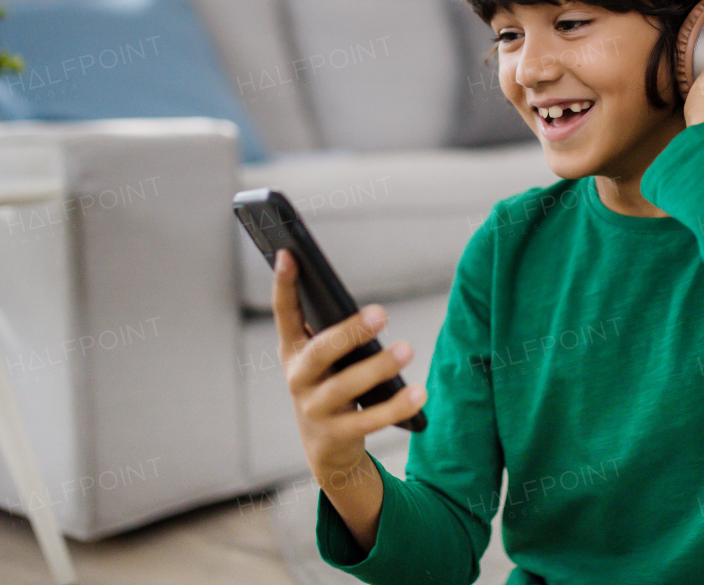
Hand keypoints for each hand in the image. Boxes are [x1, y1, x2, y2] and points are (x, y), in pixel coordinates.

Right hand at [271, 249, 427, 484]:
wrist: (327, 449)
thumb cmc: (331, 386)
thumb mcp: (325, 360)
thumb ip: (334, 333)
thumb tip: (369, 310)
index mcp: (292, 351)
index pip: (285, 313)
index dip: (284, 284)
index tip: (289, 253)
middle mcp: (297, 379)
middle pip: (320, 352)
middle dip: (349, 331)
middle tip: (382, 312)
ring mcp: (314, 409)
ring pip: (346, 386)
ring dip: (378, 367)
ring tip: (407, 349)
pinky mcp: (335, 435)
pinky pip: (370, 420)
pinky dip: (396, 406)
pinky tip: (419, 393)